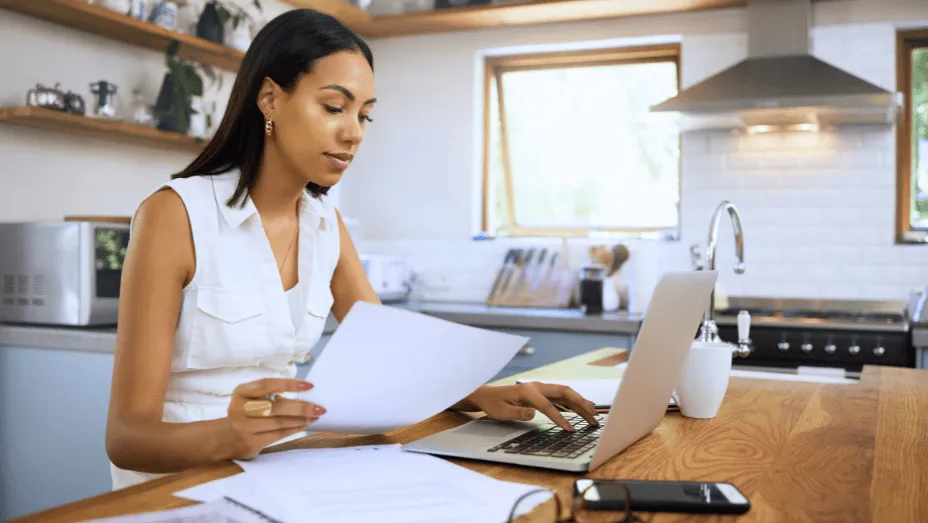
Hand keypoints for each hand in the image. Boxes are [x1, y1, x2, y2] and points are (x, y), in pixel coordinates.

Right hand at [225, 378, 325, 459]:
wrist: (225, 438)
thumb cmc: (246, 413)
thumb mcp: (251, 398)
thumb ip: (269, 393)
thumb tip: (305, 391)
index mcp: (241, 392)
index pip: (267, 384)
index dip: (289, 384)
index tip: (310, 386)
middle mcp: (240, 408)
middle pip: (275, 407)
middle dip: (301, 407)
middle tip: (320, 407)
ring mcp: (244, 427)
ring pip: (279, 422)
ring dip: (301, 420)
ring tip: (316, 416)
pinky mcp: (251, 442)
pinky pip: (278, 434)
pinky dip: (294, 429)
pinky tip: (305, 425)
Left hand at [456, 382, 598, 431]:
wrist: (488, 395)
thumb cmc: (494, 404)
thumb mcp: (502, 412)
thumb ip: (518, 413)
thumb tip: (534, 413)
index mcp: (528, 391)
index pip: (548, 405)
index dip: (559, 418)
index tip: (569, 430)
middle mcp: (538, 387)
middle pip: (564, 392)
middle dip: (581, 403)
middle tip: (593, 416)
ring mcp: (541, 389)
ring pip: (566, 394)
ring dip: (580, 403)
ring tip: (593, 415)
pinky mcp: (543, 393)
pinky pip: (561, 397)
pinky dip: (573, 403)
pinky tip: (582, 410)